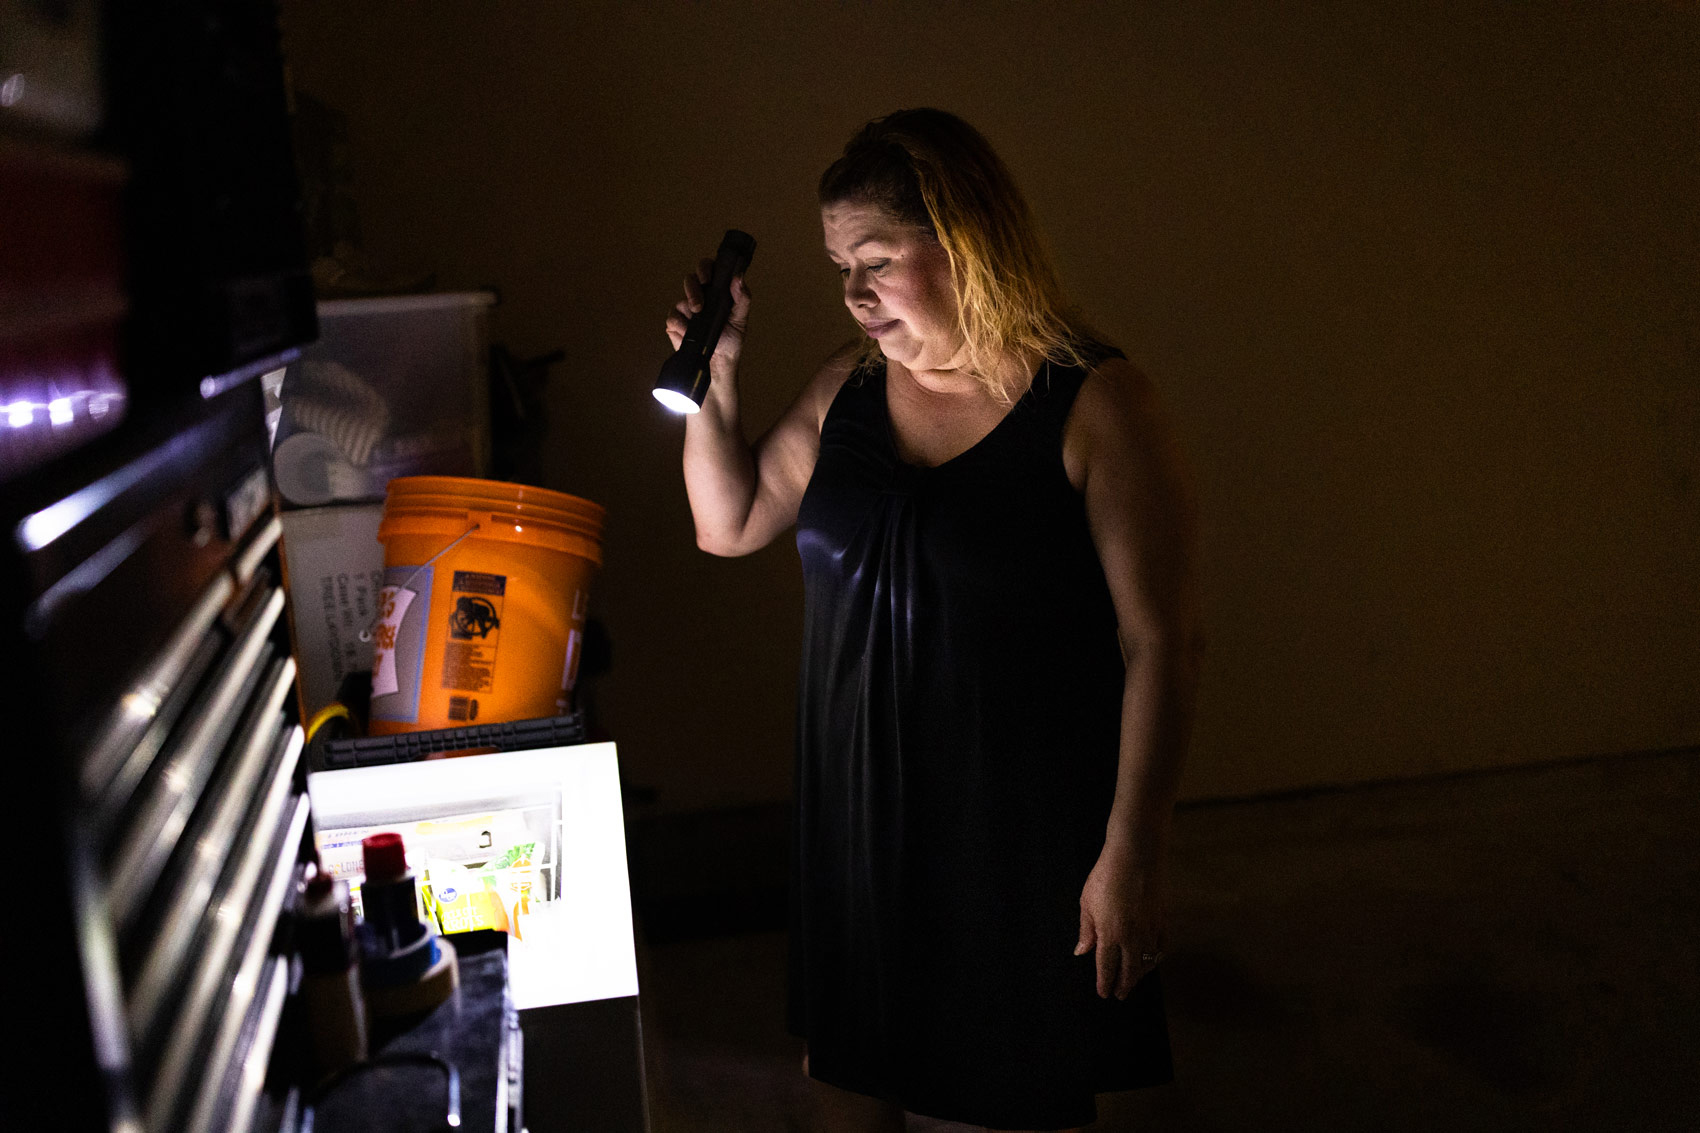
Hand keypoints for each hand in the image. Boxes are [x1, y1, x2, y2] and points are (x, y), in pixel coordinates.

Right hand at [664, 257, 751, 372]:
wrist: (718, 362)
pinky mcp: (676, 322)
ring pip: (681, 300)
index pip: (708, 269)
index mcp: (716, 290)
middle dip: (693, 290)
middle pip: (690, 280)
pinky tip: (688, 333)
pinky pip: (673, 318)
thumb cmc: (731, 339)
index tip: (707, 278)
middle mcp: (700, 296)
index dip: (705, 268)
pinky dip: (681, 326)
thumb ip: (742, 297)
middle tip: (699, 306)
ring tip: (697, 322)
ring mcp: (686, 309)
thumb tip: (738, 277)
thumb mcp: (740, 318)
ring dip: (688, 311)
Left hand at [1075, 840, 1166, 998]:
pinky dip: (1156, 958)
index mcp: (1110, 935)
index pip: (1107, 968)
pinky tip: (1152, 960)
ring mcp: (1150, 930)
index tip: (1104, 993)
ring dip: (1139, 975)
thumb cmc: (1106, 876)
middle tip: (1120, 996)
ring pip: (1146, 962)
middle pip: (1129, 971)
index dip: (1105, 983)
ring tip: (1133, 981)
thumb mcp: (1087, 902)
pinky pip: (1161, 947)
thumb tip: (1081, 952)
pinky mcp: (1162, 919)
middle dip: (1123, 985)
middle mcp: (1132, 937)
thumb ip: (1086, 930)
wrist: (1135, 855)